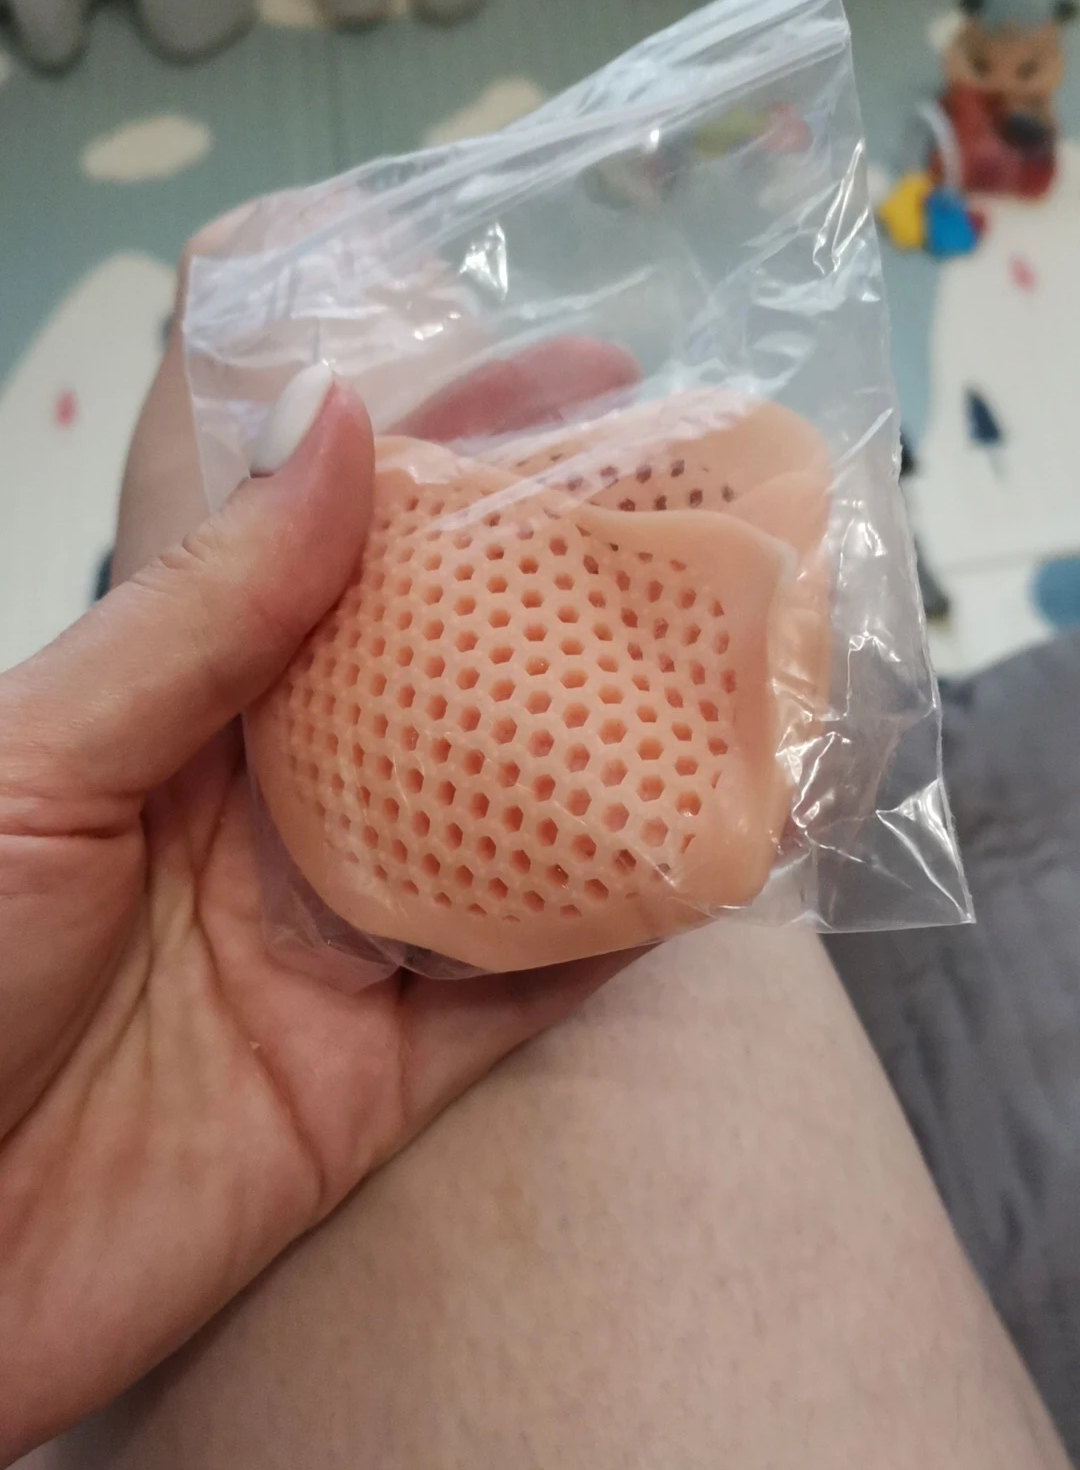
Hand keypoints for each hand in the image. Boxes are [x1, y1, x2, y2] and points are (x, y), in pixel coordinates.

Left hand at [0, 234, 639, 1463]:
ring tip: (756, 660)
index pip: (340, 554)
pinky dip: (614, 937)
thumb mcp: (40, 763)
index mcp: (180, 712)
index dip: (455, 460)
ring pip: (510, 833)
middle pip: (453, 687)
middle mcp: (273, 815)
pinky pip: (519, 999)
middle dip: (574, 596)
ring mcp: (333, 950)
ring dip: (622, 757)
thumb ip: (200, 619)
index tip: (587, 382)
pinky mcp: (374, 1087)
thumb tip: (342, 429)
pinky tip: (714, 859)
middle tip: (715, 513)